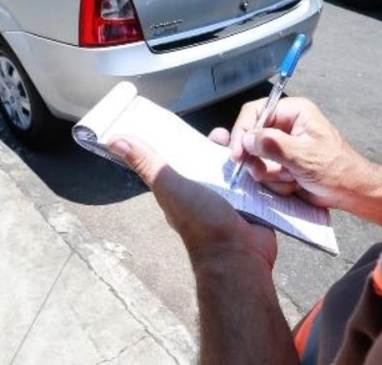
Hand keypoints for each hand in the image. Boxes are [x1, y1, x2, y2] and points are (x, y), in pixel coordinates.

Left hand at [109, 136, 276, 266]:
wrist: (237, 254)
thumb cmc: (201, 225)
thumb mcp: (169, 186)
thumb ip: (146, 163)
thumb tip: (115, 141)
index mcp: (183, 185)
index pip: (185, 154)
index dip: (192, 139)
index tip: (200, 127)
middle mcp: (207, 190)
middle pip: (215, 156)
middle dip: (223, 144)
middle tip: (229, 138)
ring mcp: (232, 196)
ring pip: (238, 165)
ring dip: (244, 154)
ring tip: (249, 148)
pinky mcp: (253, 201)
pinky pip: (258, 178)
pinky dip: (262, 168)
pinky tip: (266, 159)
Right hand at [213, 97, 370, 213]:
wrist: (349, 192)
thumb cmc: (335, 169)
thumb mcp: (304, 156)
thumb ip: (274, 145)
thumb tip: (247, 138)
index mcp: (294, 111)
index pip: (255, 111)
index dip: (243, 131)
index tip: (237, 154)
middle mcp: (285, 125)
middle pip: (251, 137)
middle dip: (258, 159)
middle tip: (266, 172)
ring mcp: (282, 146)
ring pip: (256, 158)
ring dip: (270, 174)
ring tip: (291, 178)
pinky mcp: (280, 163)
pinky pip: (264, 172)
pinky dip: (276, 182)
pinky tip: (293, 183)